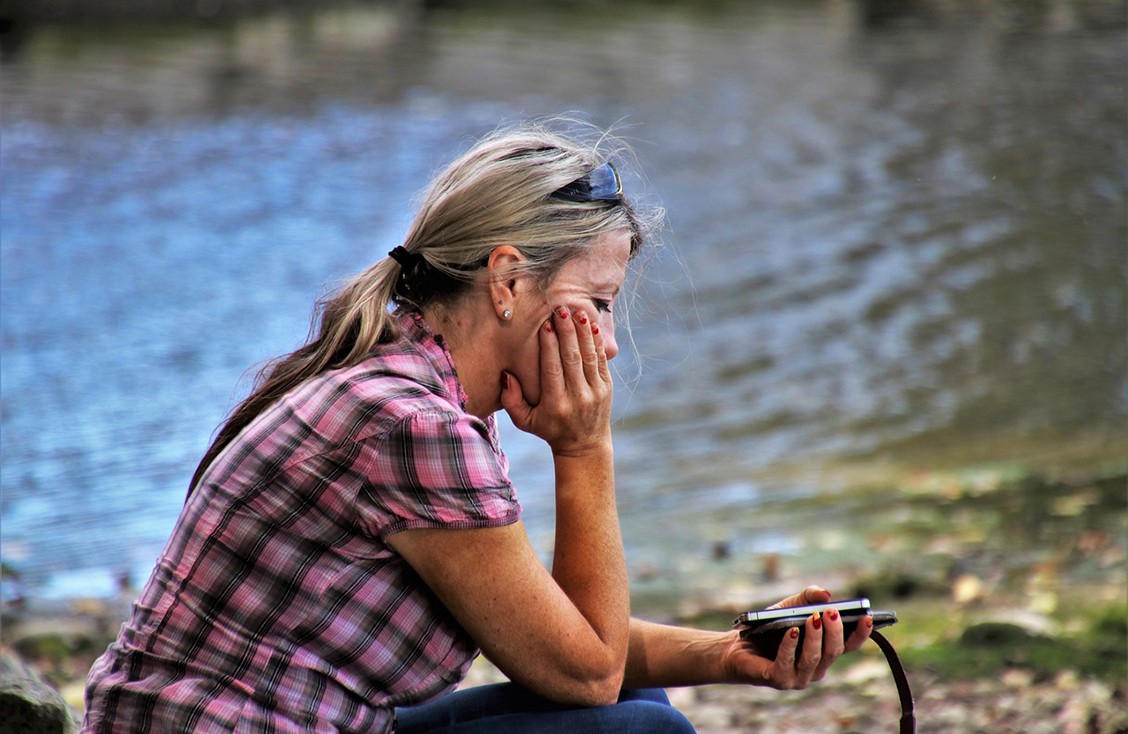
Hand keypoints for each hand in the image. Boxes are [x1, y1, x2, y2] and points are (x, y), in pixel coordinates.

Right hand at [501, 306, 612, 455]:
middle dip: (567, 332)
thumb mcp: (525, 421)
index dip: (550, 347)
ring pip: (588, 356)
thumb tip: (507, 375)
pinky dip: (596, 342)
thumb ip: (511, 400)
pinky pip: (600, 360)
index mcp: (556, 404)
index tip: (546, 326)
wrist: (584, 445)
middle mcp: (577, 397)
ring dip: (583, 332)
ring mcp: (595, 392)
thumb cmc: (548, 429)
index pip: (553, 370)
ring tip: (577, 312)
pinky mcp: (606, 387)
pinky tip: (591, 325)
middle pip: (571, 359)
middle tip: (560, 310)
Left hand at [722, 586, 872, 689]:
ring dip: (815, 637)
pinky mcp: (778, 680)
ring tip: (813, 618)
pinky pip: (788, 664)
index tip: (867, 616)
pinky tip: (792, 631)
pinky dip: (791, 646)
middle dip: (835, 631)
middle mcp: (815, 669)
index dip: (861, 634)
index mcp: (823, 653)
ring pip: (814, 658)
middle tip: (831, 612)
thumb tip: (826, 594)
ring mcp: (798, 678)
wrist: (736, 646)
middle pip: (833, 652)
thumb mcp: (790, 606)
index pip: (848, 646)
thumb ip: (808, 597)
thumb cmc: (769, 627)